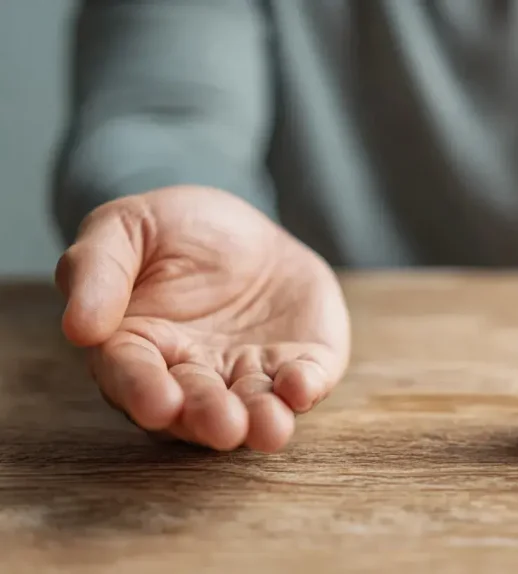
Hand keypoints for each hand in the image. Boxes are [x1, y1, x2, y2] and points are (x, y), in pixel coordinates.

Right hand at [55, 186, 349, 451]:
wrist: (241, 224)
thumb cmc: (170, 229)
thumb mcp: (124, 227)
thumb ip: (95, 269)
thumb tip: (78, 327)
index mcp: (137, 346)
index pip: (132, 377)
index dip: (143, 392)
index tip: (159, 404)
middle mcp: (193, 374)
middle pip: (197, 405)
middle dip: (210, 417)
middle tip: (223, 426)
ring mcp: (248, 374)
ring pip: (252, 407)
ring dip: (261, 421)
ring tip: (269, 428)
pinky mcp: (299, 363)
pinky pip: (304, 381)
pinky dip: (304, 387)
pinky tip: (302, 386)